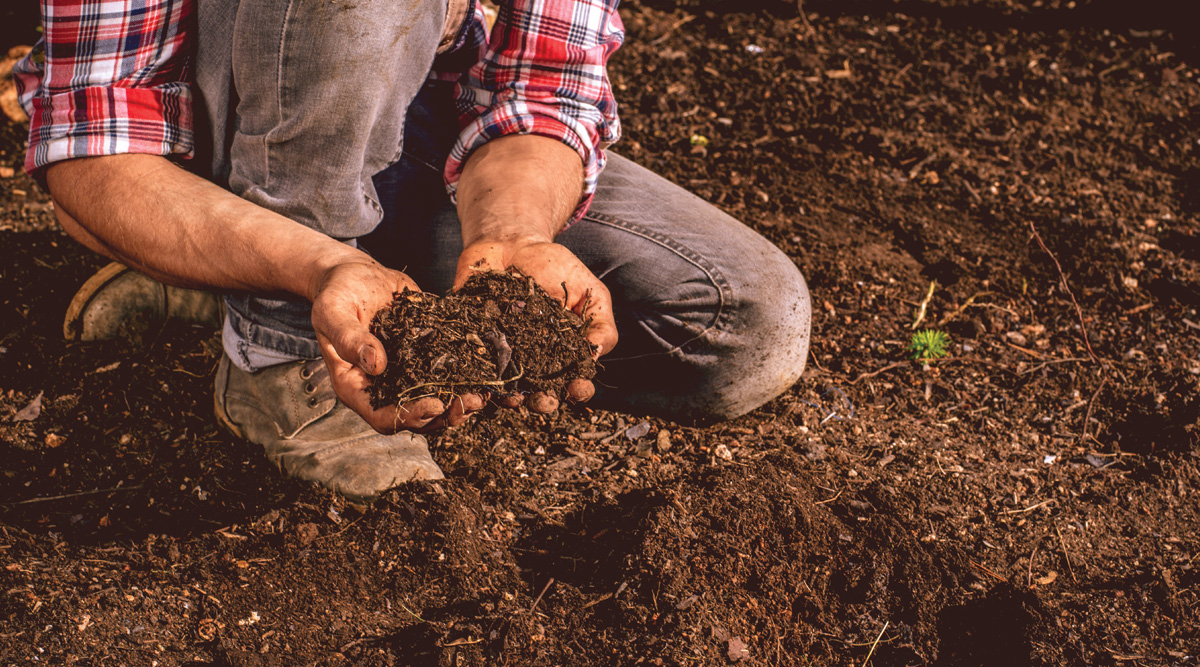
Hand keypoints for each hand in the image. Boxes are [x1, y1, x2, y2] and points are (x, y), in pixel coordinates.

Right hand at [309, 260, 486, 432]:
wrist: (356, 274)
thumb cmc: (338, 293)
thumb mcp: (333, 311)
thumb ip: (349, 338)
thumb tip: (376, 365)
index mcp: (356, 385)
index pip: (382, 416)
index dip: (410, 416)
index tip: (435, 404)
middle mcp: (383, 387)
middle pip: (416, 418)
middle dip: (446, 415)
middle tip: (472, 401)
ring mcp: (407, 375)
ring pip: (437, 402)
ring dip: (461, 403)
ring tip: (484, 394)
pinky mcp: (427, 357)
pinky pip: (448, 374)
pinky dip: (468, 377)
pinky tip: (489, 371)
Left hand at [454, 238, 616, 411]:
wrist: (511, 242)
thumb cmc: (555, 267)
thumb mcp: (589, 291)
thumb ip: (600, 323)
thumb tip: (597, 354)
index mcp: (564, 352)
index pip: (574, 380)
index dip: (578, 389)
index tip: (578, 389)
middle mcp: (533, 360)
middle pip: (540, 392)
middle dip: (544, 402)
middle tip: (544, 400)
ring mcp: (502, 353)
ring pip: (506, 386)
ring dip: (510, 398)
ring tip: (513, 398)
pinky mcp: (474, 342)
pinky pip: (473, 363)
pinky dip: (476, 374)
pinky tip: (482, 379)